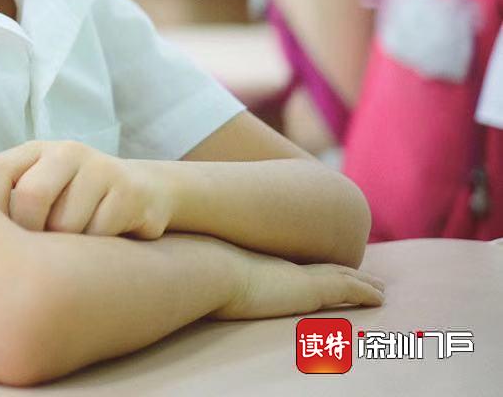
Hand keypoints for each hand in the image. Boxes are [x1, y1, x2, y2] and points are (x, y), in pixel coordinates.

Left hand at [0, 140, 172, 238]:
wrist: (145, 193)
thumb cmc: (77, 203)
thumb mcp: (42, 193)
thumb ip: (10, 206)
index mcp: (34, 152)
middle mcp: (65, 152)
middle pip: (31, 197)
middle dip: (31, 232)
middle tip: (39, 250)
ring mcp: (99, 169)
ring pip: (66, 223)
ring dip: (67, 246)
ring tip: (76, 242)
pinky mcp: (129, 192)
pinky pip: (99, 233)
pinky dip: (96, 249)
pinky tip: (103, 243)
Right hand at [212, 240, 385, 319]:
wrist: (207, 268)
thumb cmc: (199, 276)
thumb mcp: (209, 281)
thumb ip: (211, 282)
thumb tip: (186, 285)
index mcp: (264, 267)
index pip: (298, 268)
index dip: (317, 268)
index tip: (329, 270)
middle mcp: (285, 267)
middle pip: (325, 267)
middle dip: (347, 271)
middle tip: (367, 278)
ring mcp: (298, 276)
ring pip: (343, 276)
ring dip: (364, 281)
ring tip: (381, 289)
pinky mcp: (311, 288)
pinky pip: (349, 288)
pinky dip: (367, 292)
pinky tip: (381, 298)